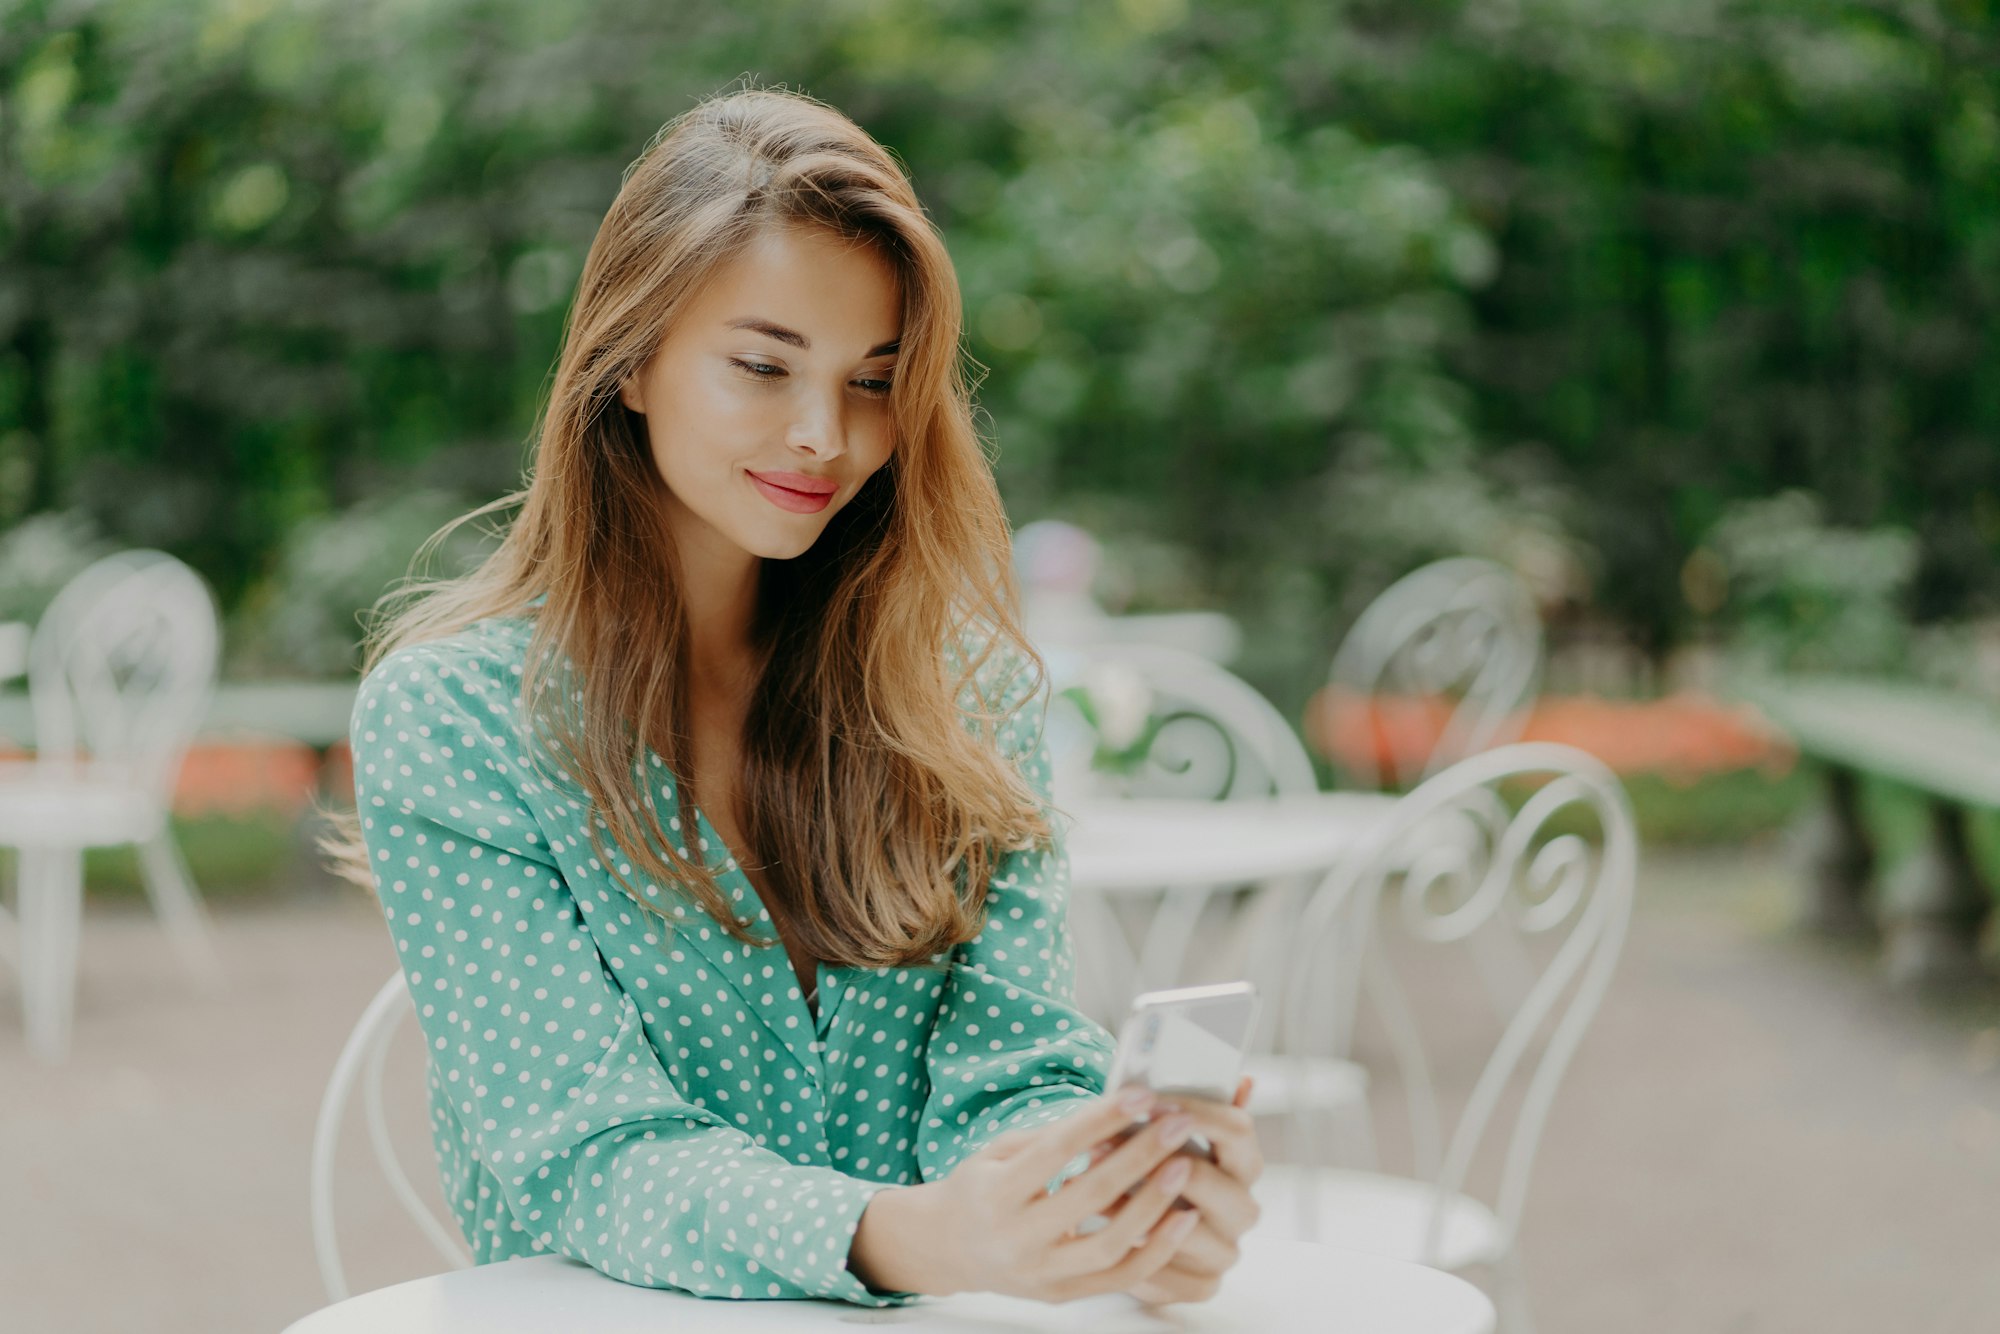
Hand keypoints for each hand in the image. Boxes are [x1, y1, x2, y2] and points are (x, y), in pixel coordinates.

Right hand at [849, 1086, 1203, 1300]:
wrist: (948, 1248)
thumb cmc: (979, 1189)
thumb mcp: (996, 1152)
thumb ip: (1050, 1137)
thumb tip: (1113, 1111)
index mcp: (995, 1194)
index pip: (1057, 1151)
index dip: (1102, 1120)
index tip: (1142, 1095)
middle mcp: (1016, 1238)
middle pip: (1090, 1195)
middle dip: (1140, 1155)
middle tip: (1177, 1124)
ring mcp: (1040, 1274)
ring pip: (1110, 1244)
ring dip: (1154, 1204)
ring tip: (1185, 1167)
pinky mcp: (1061, 1295)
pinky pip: (1119, 1279)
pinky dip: (1157, 1250)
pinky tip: (1183, 1219)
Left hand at [1126, 1076, 1263, 1305]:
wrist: (1132, 1229)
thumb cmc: (1151, 1167)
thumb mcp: (1166, 1131)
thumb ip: (1190, 1108)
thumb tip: (1240, 1077)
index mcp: (1244, 1162)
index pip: (1238, 1129)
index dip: (1197, 1113)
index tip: (1153, 1102)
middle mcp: (1242, 1207)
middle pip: (1219, 1184)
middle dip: (1164, 1164)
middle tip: (1117, 1147)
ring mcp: (1225, 1249)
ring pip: (1192, 1233)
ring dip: (1140, 1210)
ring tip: (1098, 1189)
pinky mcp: (1202, 1283)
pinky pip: (1174, 1275)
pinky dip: (1138, 1253)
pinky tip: (1105, 1231)